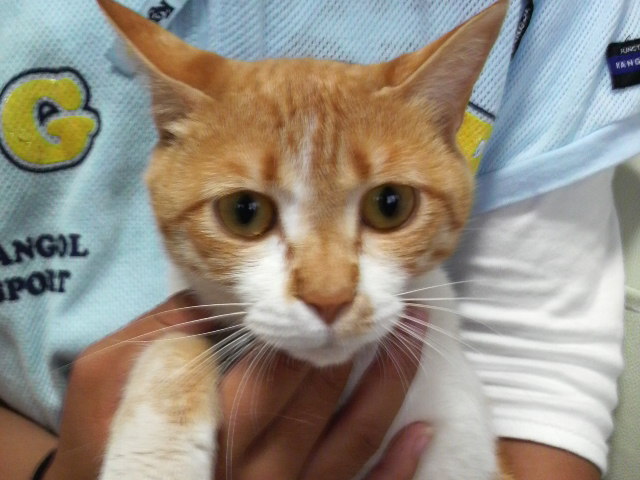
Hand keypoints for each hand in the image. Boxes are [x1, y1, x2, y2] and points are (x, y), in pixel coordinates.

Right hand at [45, 293, 429, 478]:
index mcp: (204, 424)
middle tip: (388, 299)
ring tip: (418, 337)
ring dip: (389, 389)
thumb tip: (222, 284)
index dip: (305, 329)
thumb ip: (164, 328)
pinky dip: (397, 468)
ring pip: (349, 443)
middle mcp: (250, 469)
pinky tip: (424, 432)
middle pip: (316, 401)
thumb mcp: (108, 375)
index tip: (335, 288)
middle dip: (354, 346)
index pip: (266, 370)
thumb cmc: (106, 435)